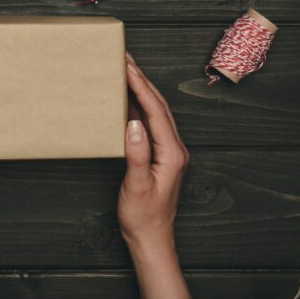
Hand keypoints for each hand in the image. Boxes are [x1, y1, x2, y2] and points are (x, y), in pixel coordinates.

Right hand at [120, 53, 192, 298]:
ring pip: (157, 112)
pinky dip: (141, 106)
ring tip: (126, 71)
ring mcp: (169, 152)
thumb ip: (136, 154)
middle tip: (124, 59)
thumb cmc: (143, 217)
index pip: (156, 111)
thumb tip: (132, 124)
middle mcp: (175, 149)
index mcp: (171, 153)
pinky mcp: (161, 156)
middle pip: (159, 105)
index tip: (127, 67)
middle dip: (142, 80)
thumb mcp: (136, 186)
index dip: (141, 86)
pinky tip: (129, 100)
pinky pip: (152, 123)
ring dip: (142, 90)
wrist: (152, 239)